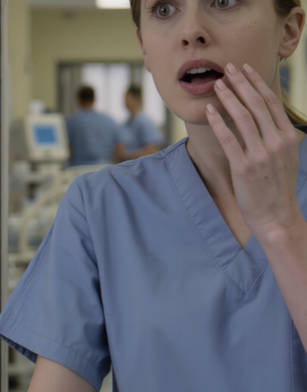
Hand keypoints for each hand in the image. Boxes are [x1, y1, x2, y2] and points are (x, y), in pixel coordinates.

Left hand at [205, 62, 305, 239]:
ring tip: (217, 83)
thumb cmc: (277, 187)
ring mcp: (261, 154)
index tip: (245, 69)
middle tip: (227, 67)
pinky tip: (210, 109)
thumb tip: (268, 119)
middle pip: (256, 104)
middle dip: (241, 83)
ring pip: (242, 117)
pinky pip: (229, 139)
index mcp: (289, 136)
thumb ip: (278, 137)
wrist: (277, 216)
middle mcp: (277, 142)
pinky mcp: (244, 166)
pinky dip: (218, 122)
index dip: (257, 82)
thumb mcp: (285, 157)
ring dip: (228, 97)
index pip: (271, 102)